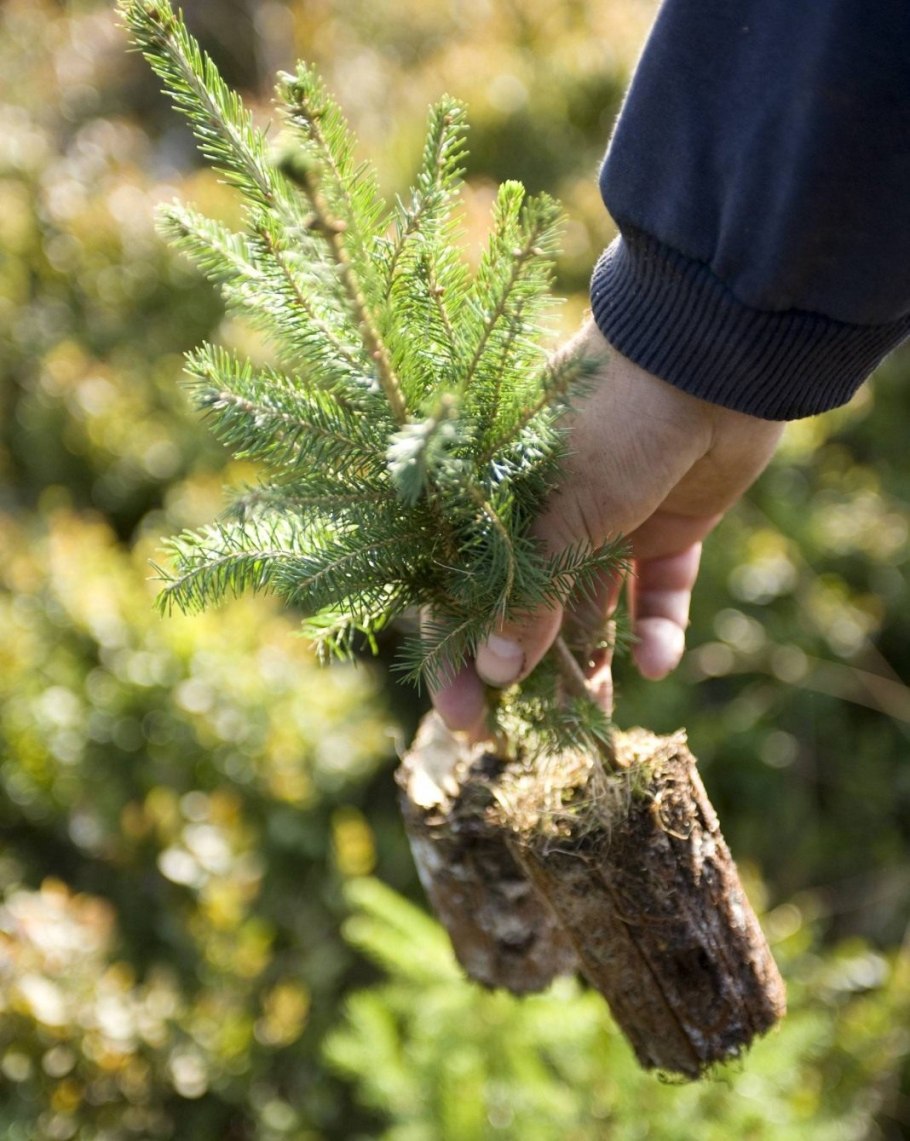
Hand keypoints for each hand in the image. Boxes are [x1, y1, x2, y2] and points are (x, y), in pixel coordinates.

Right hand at [430, 319, 783, 738]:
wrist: (710, 358)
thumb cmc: (611, 421)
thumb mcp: (561, 511)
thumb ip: (527, 592)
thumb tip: (494, 670)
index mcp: (499, 505)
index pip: (460, 594)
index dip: (456, 659)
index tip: (465, 720)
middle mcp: (547, 520)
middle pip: (525, 616)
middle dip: (528, 675)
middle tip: (533, 732)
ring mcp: (609, 527)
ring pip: (591, 615)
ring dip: (593, 664)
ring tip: (596, 713)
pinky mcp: (667, 532)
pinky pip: (654, 594)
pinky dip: (656, 630)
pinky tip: (657, 660)